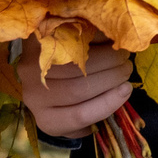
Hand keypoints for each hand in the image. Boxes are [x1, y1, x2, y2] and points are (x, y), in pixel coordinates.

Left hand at [15, 39, 133, 136]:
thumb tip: (120, 98)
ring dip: (106, 58)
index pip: (77, 117)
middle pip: (77, 89)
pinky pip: (68, 40)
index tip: (128, 88)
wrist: (41, 61)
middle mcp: (34, 97)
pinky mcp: (32, 44)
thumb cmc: (68, 90)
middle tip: (127, 67)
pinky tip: (107, 40)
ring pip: (74, 65)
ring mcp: (30, 69)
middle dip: (111, 77)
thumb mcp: (78, 110)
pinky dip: (93, 39)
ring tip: (121, 54)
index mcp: (48, 119)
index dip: (106, 104)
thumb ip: (95, 111)